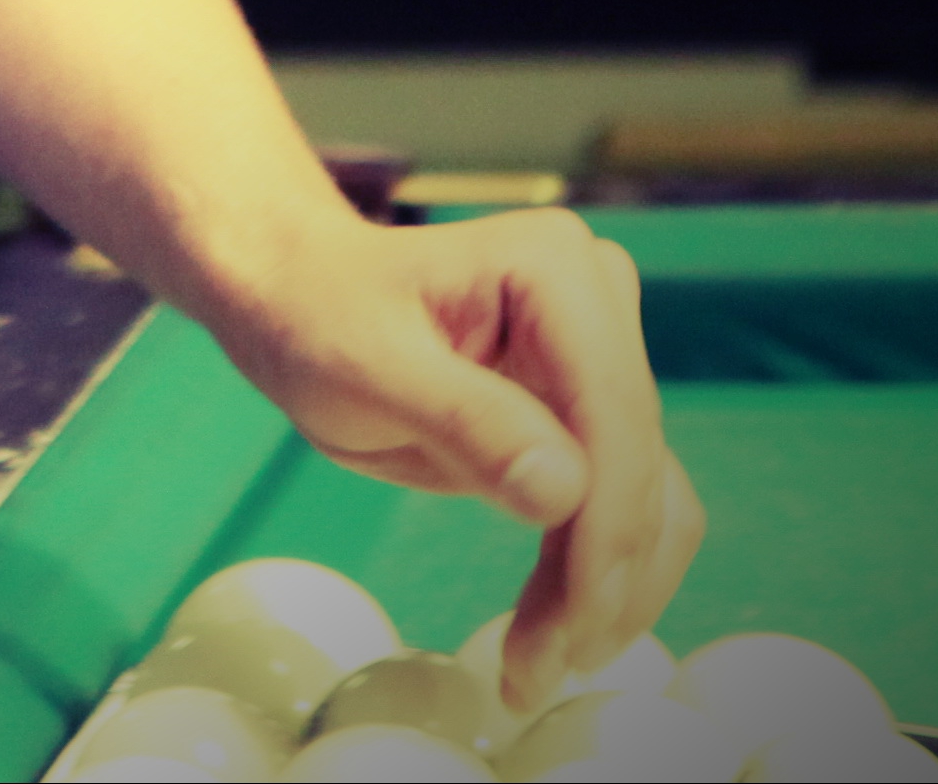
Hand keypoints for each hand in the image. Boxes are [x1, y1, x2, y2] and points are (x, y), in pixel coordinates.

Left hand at [206, 207, 705, 713]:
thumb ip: (460, 418)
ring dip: (606, 595)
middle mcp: (596, 303)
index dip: (605, 531)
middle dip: (599, 580)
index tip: (570, 624)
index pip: (613, 418)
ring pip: (647, 502)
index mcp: (552, 268)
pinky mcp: (583, 414)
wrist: (290, 299)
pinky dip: (592, 580)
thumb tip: (564, 491)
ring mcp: (594, 359)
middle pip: (636, 469)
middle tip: (537, 669)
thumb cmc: (312, 312)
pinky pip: (620, 512)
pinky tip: (545, 637)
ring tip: (534, 669)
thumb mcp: (362, 364)